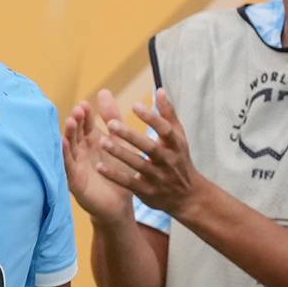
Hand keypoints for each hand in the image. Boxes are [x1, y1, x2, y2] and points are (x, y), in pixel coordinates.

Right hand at [62, 88, 135, 222]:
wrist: (120, 205)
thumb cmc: (119, 173)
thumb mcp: (118, 141)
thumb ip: (112, 118)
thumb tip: (104, 91)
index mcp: (91, 142)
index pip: (85, 125)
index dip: (84, 115)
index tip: (85, 104)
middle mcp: (80, 152)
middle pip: (75, 134)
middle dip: (75, 122)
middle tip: (77, 111)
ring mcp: (75, 166)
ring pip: (69, 148)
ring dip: (68, 136)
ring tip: (70, 123)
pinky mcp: (74, 181)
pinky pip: (67, 166)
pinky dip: (65, 155)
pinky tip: (64, 145)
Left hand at [96, 88, 206, 218]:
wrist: (188, 196)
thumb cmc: (179, 159)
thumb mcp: (178, 137)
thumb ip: (168, 114)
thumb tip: (159, 90)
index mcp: (175, 144)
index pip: (165, 129)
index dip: (151, 118)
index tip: (134, 105)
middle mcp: (167, 160)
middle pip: (149, 147)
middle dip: (131, 136)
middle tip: (111, 123)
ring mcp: (157, 177)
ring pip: (137, 165)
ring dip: (120, 154)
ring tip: (102, 142)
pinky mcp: (146, 191)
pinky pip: (129, 183)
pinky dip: (115, 175)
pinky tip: (99, 166)